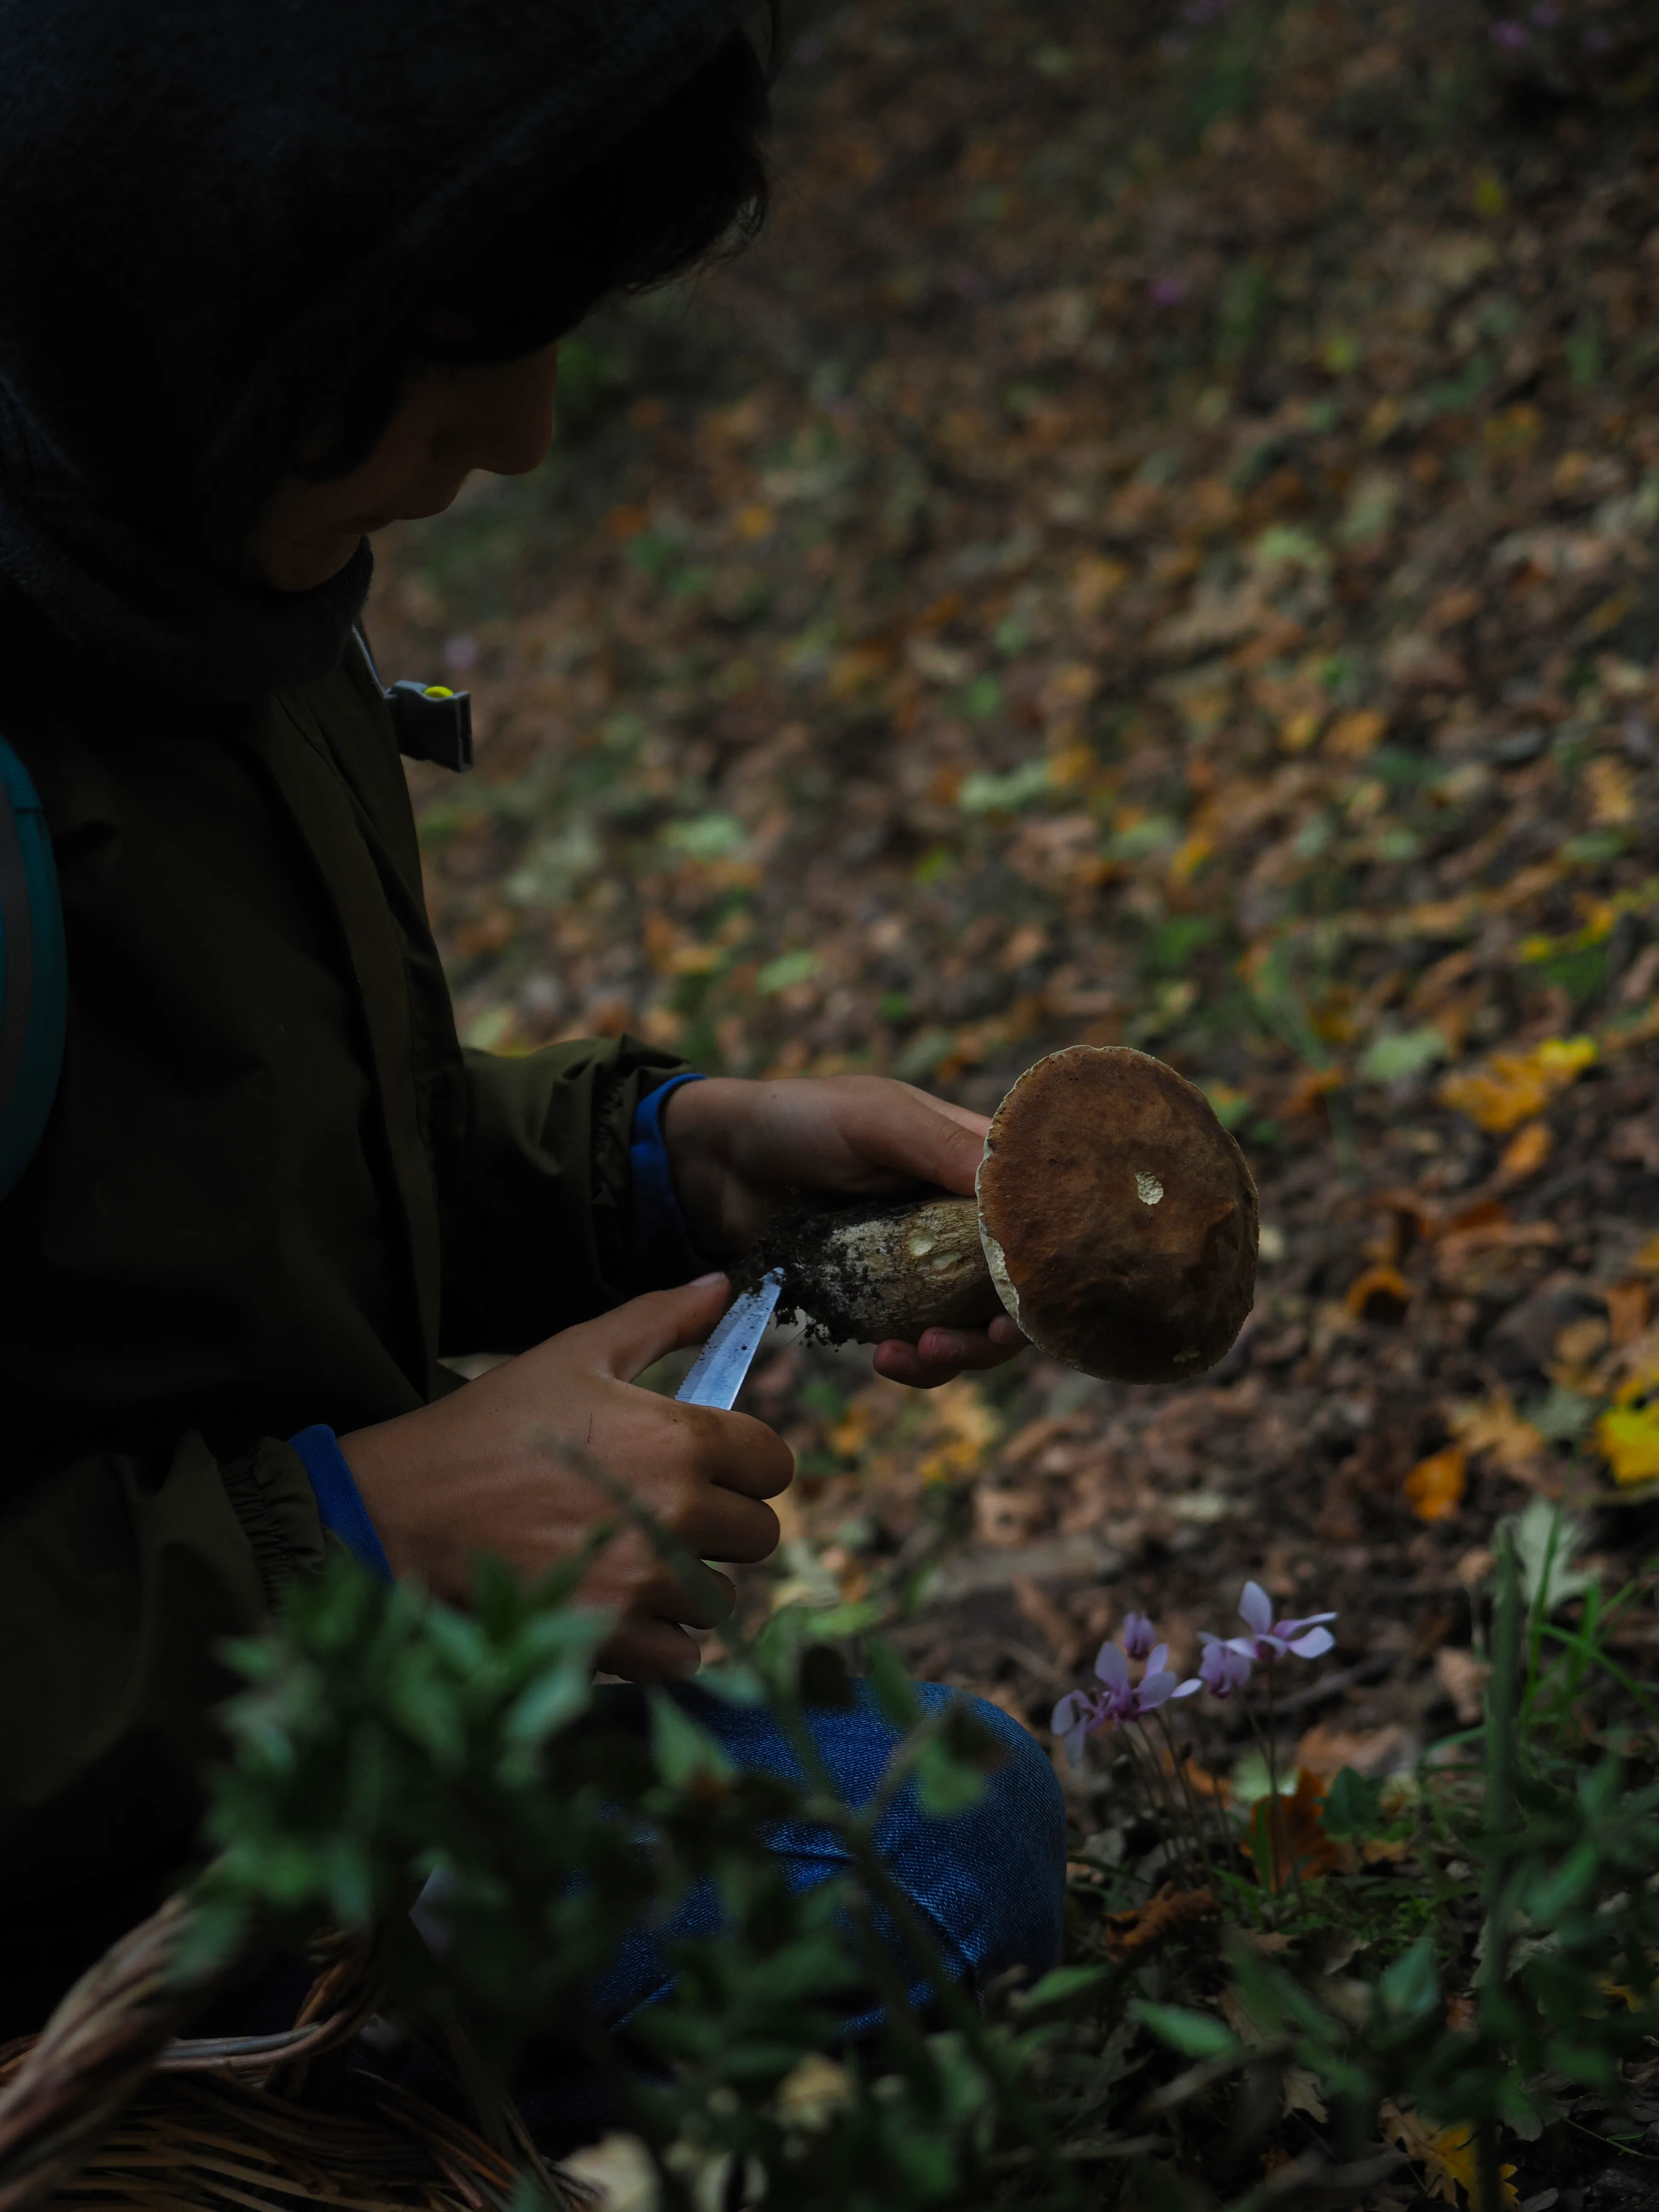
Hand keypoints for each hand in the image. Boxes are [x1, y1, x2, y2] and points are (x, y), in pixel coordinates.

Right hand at [337, 1275, 791, 1679]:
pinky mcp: (612, 1642)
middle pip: (759, 1534)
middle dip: (721, 1524)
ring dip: (688, 1585)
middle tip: (661, 1512)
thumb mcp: (573, 1354)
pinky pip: (683, 1655)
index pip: (774, 1462)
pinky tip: (616, 1609)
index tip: (708, 1465)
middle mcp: (676, 1512)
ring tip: (629, 1559)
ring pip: (721, 1597)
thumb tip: (722, 1285)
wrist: (400, 1513)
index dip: (745, 1462)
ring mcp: (644, 1584)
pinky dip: (659, 1642)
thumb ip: (660, 1320)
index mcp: (679, 1439)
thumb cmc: (487, 1428)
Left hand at [662, 1075, 1026, 1389]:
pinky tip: (887, 1359)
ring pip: (973, 1325)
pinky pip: (921, 1344)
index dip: (1050, 1255)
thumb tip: (1015, 1193)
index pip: (1040, 1212)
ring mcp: (924, 1266)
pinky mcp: (885, 1303)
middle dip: (1006, 1323)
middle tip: (984, 1340)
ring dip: (962, 1352)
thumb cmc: (796, 1120)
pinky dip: (915, 1362)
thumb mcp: (873, 1118)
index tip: (1037, 1291)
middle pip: (1015, 1285)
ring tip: (921, 1353)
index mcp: (971, 1161)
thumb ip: (939, 1146)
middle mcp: (959, 1217)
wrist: (715, 1167)